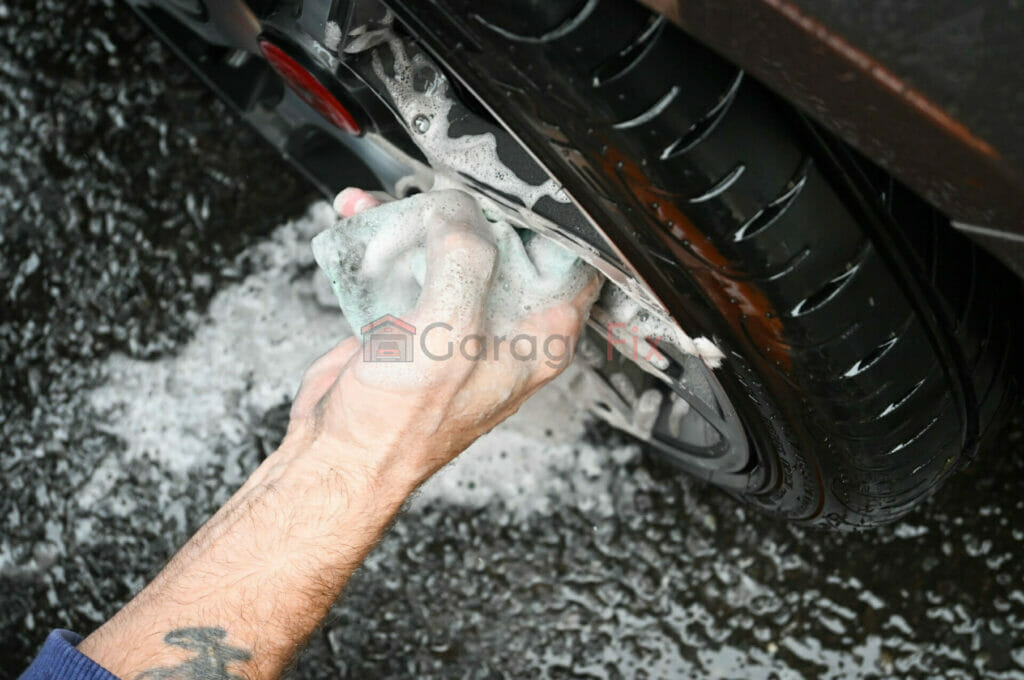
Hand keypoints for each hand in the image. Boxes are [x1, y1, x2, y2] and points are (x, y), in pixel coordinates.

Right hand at [283, 187, 600, 493]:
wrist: (337, 454)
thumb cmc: (402, 425)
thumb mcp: (450, 336)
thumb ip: (466, 264)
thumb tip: (459, 213)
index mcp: (538, 337)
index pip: (571, 262)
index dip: (547, 219)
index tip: (517, 186)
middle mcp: (503, 326)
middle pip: (504, 243)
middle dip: (469, 206)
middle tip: (444, 185)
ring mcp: (456, 319)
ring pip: (449, 246)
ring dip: (414, 216)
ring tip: (383, 203)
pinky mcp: (412, 315)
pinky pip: (406, 261)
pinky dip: (382, 237)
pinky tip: (359, 218)